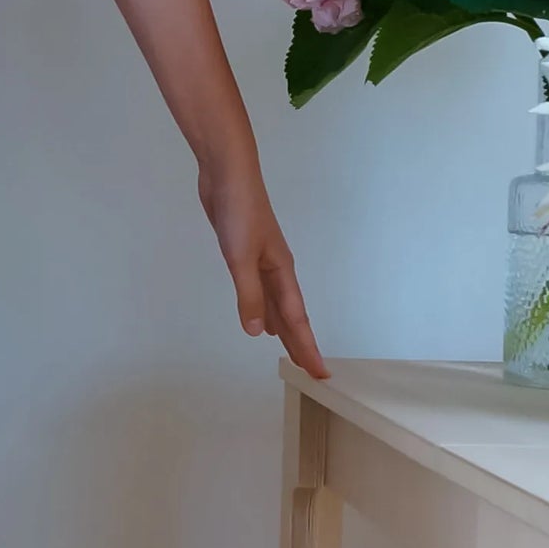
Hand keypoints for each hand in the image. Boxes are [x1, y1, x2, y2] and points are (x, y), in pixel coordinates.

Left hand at [199, 163, 329, 378]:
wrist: (228, 173)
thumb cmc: (238, 212)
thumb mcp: (240, 256)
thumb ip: (248, 294)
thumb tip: (256, 332)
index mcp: (281, 271)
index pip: (297, 319)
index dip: (307, 347)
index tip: (320, 373)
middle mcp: (277, 270)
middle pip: (292, 315)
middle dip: (301, 343)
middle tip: (312, 372)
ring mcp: (263, 261)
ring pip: (277, 305)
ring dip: (284, 329)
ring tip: (291, 353)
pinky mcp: (246, 254)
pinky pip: (262, 292)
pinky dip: (265, 310)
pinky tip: (261, 319)